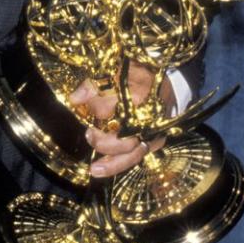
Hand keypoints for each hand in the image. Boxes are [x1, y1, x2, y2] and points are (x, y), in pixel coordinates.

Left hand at [69, 62, 175, 178]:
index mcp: (134, 96)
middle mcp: (145, 118)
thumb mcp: (114, 72)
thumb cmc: (139, 75)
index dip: (91, 109)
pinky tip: (106, 168)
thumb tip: (74, 99)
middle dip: (101, 140)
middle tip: (89, 134)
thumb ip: (92, 86)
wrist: (169, 80)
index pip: (104, 110)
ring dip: (111, 164)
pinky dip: (122, 163)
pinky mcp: (156, 140)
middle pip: (120, 139)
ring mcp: (153, 131)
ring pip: (131, 154)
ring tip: (94, 170)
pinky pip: (138, 156)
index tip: (83, 103)